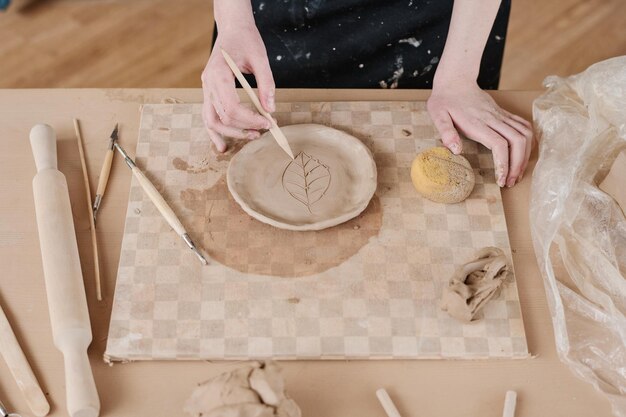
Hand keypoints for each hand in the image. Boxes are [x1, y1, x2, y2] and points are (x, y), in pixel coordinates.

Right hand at [201, 24, 273, 151]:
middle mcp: (208, 83)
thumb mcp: (260, 57)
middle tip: (264, 130)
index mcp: (218, 73)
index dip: (250, 119)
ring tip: (251, 137)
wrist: (232, 28)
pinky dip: (216, 132)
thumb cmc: (246, 39)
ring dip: (230, 133)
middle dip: (244, 127)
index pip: (231, 106)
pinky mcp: (209, 92)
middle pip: (222, 117)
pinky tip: (223, 145)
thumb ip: (266, 83)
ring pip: (211, 120)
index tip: (268, 122)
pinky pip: (209, 116)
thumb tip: (271, 109)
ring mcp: (206, 88)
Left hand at [427, 81, 532, 186]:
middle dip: (517, 164)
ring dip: (525, 155)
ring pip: (525, 135)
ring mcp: (501, 115)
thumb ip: (446, 132)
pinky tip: (523, 155)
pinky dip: (528, 142)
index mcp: (477, 123)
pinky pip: (524, 126)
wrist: (455, 80)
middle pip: (517, 141)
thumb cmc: (445, 100)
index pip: (499, 144)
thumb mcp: (437, 114)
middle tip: (510, 182)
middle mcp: (493, 119)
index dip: (504, 163)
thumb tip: (456, 151)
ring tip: (517, 173)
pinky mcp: (504, 113)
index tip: (501, 179)